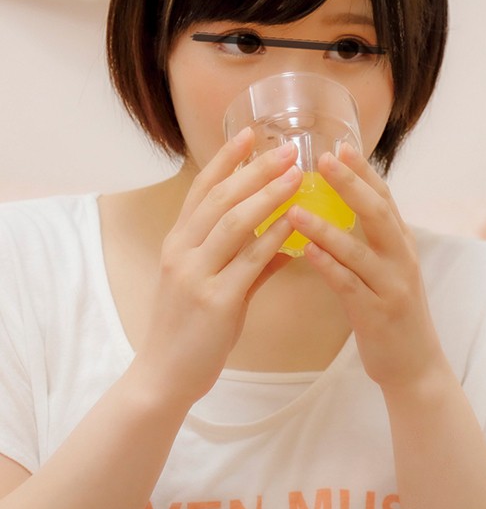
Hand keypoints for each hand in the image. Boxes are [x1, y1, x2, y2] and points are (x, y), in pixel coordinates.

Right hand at [136, 129, 301, 407]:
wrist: (165, 374)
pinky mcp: (215, 301)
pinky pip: (250, 261)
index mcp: (177, 242)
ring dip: (268, 194)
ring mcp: (196, 274)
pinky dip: (274, 238)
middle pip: (220, 198)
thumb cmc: (189, 328)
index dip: (226, 160)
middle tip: (288, 148)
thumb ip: (244, 259)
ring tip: (297, 174)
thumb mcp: (208, 284)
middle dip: (255, 169)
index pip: (201, 189)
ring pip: (234, 222)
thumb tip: (284, 239)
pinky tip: (296, 223)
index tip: (250, 134)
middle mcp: (181, 251)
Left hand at [287, 143, 445, 391]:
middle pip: (378, 213)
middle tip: (323, 159)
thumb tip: (338, 204)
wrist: (415, 366)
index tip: (340, 144)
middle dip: (350, 184)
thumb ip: (367, 238)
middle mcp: (402, 259)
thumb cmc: (390, 311)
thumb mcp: (386, 268)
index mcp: (401, 243)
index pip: (384, 198)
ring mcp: (392, 286)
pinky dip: (328, 265)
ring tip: (295, 208)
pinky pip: (349, 285)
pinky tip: (306, 251)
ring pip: (359, 250)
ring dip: (326, 227)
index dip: (363, 171)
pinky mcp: (377, 314)